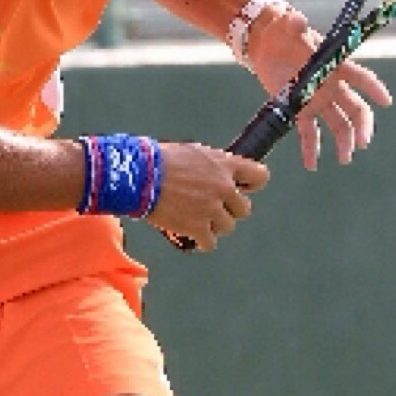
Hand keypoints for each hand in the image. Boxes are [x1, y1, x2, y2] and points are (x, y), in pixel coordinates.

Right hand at [147, 142, 270, 250]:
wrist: (136, 176)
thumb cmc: (156, 160)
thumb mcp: (191, 152)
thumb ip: (211, 165)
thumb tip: (217, 174)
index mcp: (224, 165)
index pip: (259, 177)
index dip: (250, 185)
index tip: (240, 188)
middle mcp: (223, 187)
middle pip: (243, 208)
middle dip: (228, 209)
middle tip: (210, 207)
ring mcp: (211, 209)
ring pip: (227, 226)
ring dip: (213, 225)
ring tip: (196, 221)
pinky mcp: (197, 227)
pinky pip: (210, 243)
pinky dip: (202, 242)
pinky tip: (192, 237)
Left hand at [246, 9, 389, 168]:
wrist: (264, 43)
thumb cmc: (282, 31)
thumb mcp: (286, 26)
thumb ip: (293, 24)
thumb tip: (294, 16)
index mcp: (334, 65)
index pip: (360, 77)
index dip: (373, 88)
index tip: (386, 102)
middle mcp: (330, 85)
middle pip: (354, 108)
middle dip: (361, 126)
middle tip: (363, 143)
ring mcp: (316, 99)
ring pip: (337, 123)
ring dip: (343, 141)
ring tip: (345, 159)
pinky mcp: (298, 108)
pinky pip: (308, 131)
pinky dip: (310, 148)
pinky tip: (311, 165)